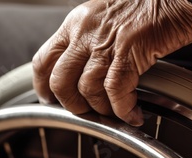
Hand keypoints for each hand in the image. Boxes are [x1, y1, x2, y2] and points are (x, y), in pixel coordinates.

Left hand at [32, 0, 191, 125]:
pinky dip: (124, 108)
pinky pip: (117, 91)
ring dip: (102, 109)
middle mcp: (86, 32)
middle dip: (72, 104)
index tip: (50, 98)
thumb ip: (90, 38)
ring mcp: (106, 41)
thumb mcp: (105, 14)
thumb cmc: (148, 3)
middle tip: (87, 111)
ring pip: (88, 89)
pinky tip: (133, 112)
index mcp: (76, 22)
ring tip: (116, 113)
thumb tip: (85, 69)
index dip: (44, 85)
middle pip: (61, 80)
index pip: (45, 59)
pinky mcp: (130, 51)